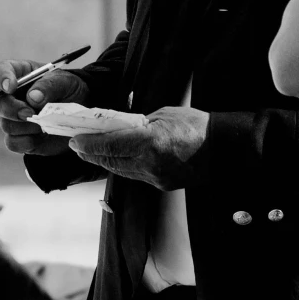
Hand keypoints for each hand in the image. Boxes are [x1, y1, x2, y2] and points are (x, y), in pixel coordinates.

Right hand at [0, 59, 89, 156]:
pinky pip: (12, 142)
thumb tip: (33, 97)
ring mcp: (13, 118)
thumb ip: (50, 85)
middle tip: (29, 113)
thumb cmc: (69, 90)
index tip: (11, 87)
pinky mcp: (19, 137)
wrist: (79, 114)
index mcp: (19, 74)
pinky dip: (27, 141)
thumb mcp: (66, 82)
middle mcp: (11, 96)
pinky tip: (42, 135)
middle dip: (11, 109)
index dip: (1, 78)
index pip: (0, 71)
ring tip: (45, 123)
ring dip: (26, 126)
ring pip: (5, 124)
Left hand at [70, 103, 208, 188]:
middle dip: (92, 153)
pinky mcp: (162, 184)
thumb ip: (138, 124)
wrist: (222, 148)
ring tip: (92, 152)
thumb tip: (119, 128)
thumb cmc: (196, 126)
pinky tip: (117, 159)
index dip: (89, 144)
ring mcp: (156, 177)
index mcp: (151, 142)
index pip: (110, 145)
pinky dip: (122, 167)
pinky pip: (135, 176)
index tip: (76, 141)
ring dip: (105, 161)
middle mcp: (150, 163)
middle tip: (78, 146)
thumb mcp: (163, 115)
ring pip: (121, 170)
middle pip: (111, 161)